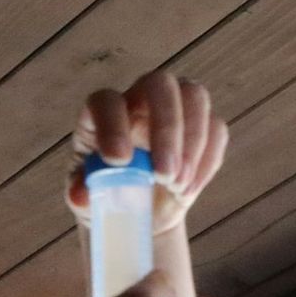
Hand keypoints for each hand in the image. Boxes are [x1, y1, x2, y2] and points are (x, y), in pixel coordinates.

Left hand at [65, 72, 228, 233]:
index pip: (105, 100)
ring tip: (175, 186)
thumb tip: (81, 197)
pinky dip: (206, 161)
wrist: (137, 212)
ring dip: (191, 143)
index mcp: (101, 115)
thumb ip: (79, 194)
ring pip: (194, 97)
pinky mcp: (202, 126)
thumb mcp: (85, 199)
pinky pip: (216, 127)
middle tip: (163, 174)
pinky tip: (187, 190)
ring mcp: (174, 108)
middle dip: (166, 127)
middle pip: (159, 84)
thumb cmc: (105, 196)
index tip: (119, 161)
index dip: (112, 124)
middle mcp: (138, 101)